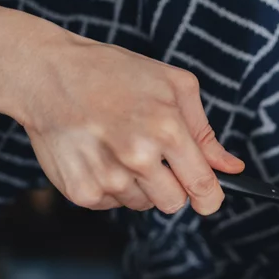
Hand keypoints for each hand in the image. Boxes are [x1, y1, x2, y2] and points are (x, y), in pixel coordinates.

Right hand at [0, 0, 242, 214]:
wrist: (47, 75)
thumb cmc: (112, 74)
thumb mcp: (171, 86)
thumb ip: (205, 132)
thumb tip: (231, 168)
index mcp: (166, 130)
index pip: (202, 188)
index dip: (210, 198)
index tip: (208, 198)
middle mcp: (137, 158)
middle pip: (174, 204)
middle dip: (171, 186)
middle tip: (152, 158)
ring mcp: (107, 178)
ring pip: (142, 205)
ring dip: (137, 185)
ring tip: (118, 148)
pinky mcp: (81, 192)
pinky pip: (112, 205)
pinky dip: (109, 187)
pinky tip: (99, 156)